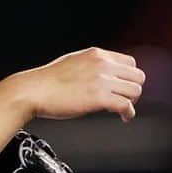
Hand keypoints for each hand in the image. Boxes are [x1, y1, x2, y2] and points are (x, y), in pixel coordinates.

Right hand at [15, 48, 145, 123]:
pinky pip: (125, 105)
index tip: (124, 88)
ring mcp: (102, 81)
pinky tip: (124, 117)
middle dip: (133, 90)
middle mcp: (102, 65)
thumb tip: (99, 75)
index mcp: (97, 55)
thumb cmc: (47, 81)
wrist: (34, 90)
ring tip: (123, 110)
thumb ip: (90, 66)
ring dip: (132, 102)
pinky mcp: (99, 98)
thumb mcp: (73, 62)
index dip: (129, 77)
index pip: (129, 62)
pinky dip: (128, 113)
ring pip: (135, 91)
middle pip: (137, 76)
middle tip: (126, 100)